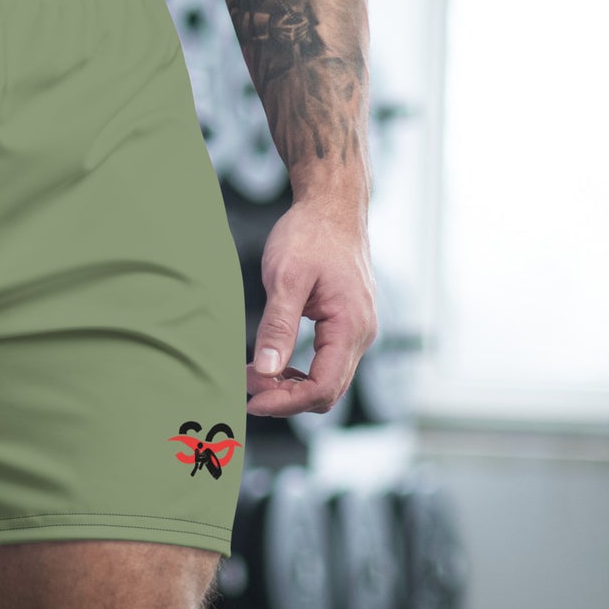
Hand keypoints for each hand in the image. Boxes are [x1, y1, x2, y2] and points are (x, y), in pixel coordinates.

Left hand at [246, 197, 376, 418]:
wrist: (331, 206)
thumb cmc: (310, 235)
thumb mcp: (285, 279)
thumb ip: (277, 327)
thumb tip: (267, 371)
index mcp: (350, 326)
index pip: (323, 387)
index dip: (286, 402)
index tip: (251, 401)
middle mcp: (361, 334)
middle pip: (328, 392)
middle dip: (285, 397)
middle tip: (246, 386)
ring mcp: (357, 330)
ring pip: (328, 381)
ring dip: (291, 387)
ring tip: (255, 374)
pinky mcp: (347, 325)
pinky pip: (327, 364)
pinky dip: (299, 372)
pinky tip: (272, 364)